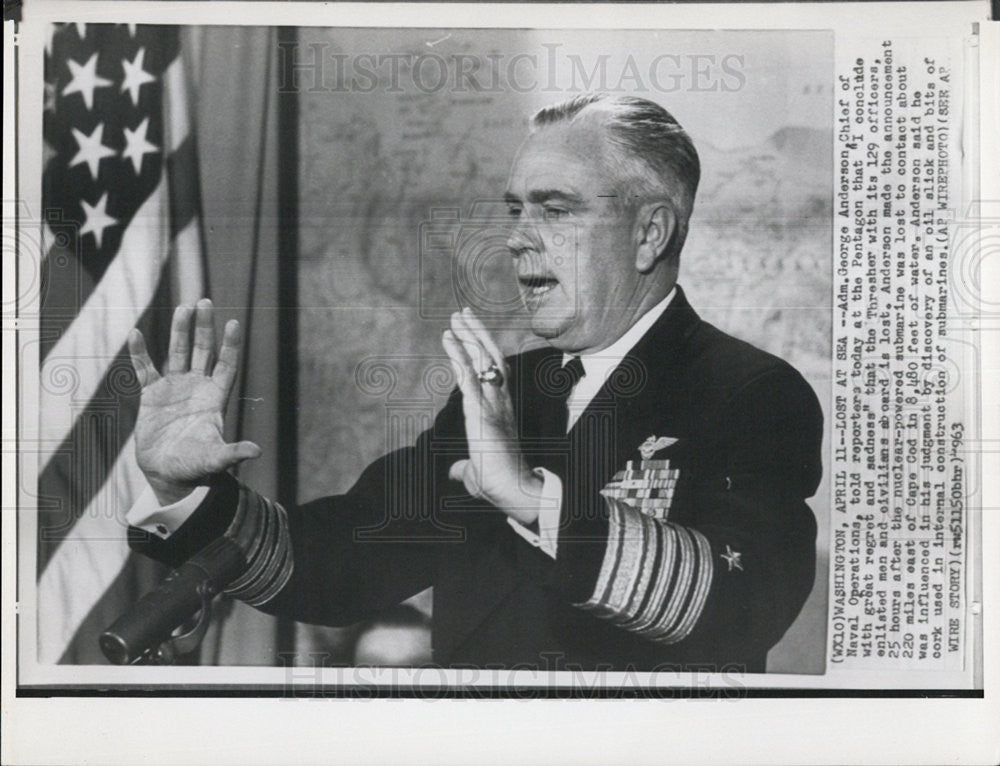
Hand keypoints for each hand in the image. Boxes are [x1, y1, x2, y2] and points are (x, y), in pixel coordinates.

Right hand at [128, 299, 260, 505]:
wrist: (167, 473)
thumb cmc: (196, 465)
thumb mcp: (215, 459)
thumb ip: (233, 453)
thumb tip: (256, 451)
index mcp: (215, 398)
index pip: (226, 365)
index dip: (230, 345)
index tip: (234, 323)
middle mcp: (197, 387)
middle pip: (203, 351)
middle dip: (205, 327)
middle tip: (205, 301)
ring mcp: (174, 388)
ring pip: (178, 352)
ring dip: (179, 331)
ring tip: (183, 307)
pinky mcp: (152, 395)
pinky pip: (145, 369)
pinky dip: (140, 353)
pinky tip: (135, 333)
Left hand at [442, 308, 542, 524]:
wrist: (512, 492)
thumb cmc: (498, 484)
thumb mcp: (475, 473)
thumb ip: (464, 467)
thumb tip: (454, 471)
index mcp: (500, 411)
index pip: (494, 372)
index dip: (483, 350)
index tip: (471, 332)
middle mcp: (500, 402)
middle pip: (490, 358)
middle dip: (477, 333)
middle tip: (462, 312)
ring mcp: (492, 405)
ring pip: (482, 360)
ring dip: (468, 336)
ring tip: (455, 316)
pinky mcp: (481, 412)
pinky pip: (468, 377)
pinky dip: (458, 355)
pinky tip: (449, 339)